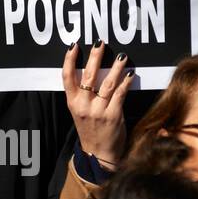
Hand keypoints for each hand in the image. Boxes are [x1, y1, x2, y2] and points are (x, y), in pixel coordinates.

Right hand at [61, 41, 133, 166]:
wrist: (99, 155)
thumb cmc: (91, 131)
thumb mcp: (80, 112)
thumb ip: (83, 95)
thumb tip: (94, 71)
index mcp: (73, 103)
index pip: (67, 77)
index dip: (69, 60)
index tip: (74, 46)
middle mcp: (83, 106)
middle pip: (89, 75)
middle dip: (95, 57)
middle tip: (101, 43)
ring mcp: (98, 111)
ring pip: (107, 83)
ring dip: (116, 67)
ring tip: (122, 56)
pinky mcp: (113, 116)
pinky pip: (120, 94)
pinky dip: (126, 82)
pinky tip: (130, 74)